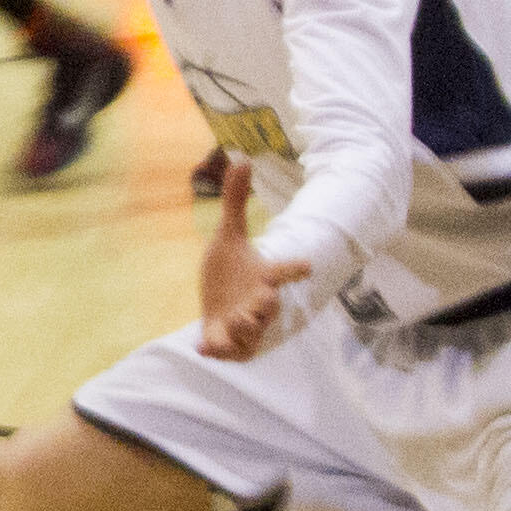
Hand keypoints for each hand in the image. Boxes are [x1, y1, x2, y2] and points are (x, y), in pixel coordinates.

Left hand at [196, 163, 305, 360]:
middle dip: (269, 304)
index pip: (284, 271)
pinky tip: (202, 348)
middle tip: (266, 297)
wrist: (217, 304)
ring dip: (246, 327)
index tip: (307, 265)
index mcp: (263, 277)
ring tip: (237, 318)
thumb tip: (240, 159)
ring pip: (251, 332)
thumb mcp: (228, 235)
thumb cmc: (228, 270)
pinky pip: (226, 351)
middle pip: (269, 306)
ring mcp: (245, 326)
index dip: (294, 269)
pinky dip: (216, 350)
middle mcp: (257, 304)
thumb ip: (234, 201)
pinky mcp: (228, 343)